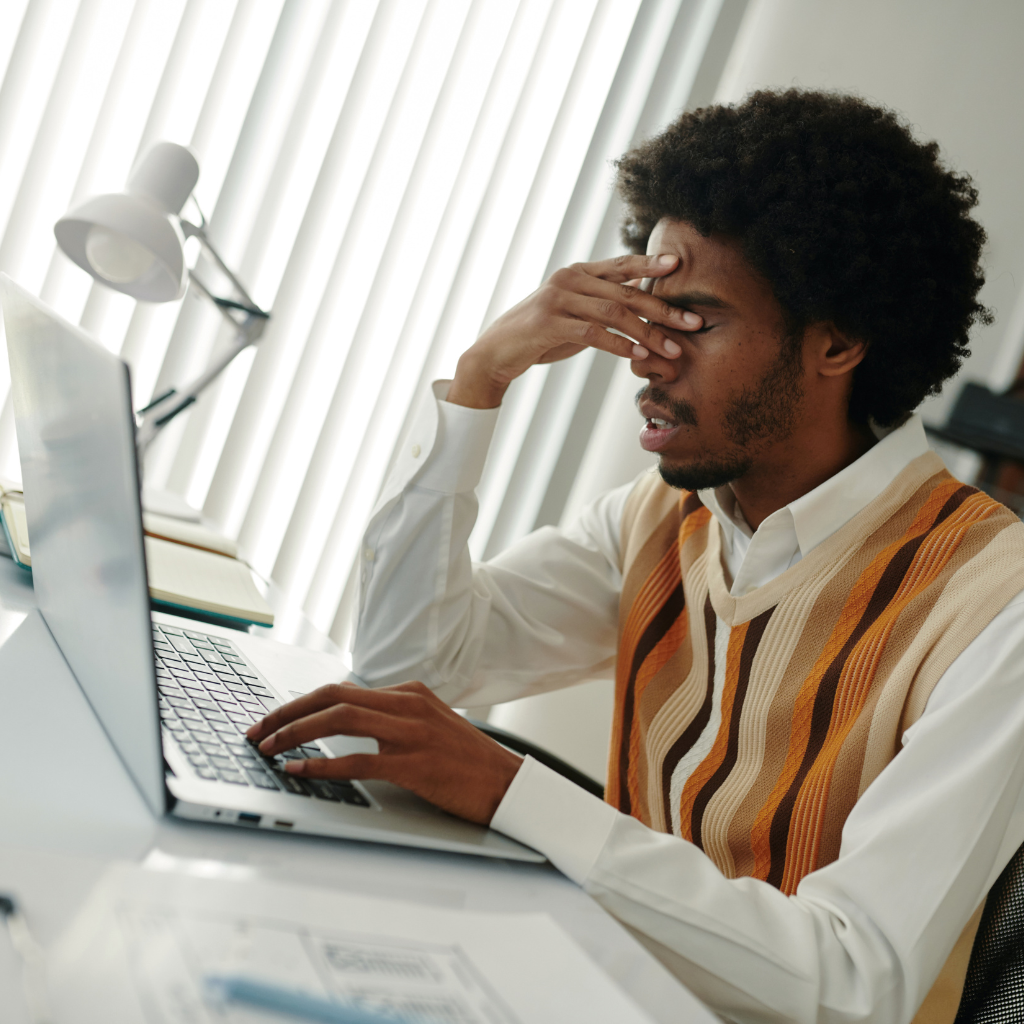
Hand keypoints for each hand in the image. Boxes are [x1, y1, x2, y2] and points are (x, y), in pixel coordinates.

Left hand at [246, 681, 522, 825]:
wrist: (507, 784)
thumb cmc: (468, 762)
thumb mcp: (431, 725)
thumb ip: (393, 718)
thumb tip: (346, 722)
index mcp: (411, 692)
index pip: (343, 688)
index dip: (303, 703)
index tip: (275, 719)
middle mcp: (408, 704)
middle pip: (333, 695)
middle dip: (288, 711)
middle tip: (258, 730)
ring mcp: (411, 732)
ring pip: (339, 718)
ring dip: (296, 732)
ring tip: (269, 748)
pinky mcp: (413, 763)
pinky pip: (357, 759)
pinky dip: (321, 765)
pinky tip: (299, 771)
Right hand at [447, 253, 702, 407]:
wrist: (497, 351)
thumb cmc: (540, 335)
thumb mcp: (574, 314)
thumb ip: (602, 305)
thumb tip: (640, 302)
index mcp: (578, 273)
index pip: (621, 265)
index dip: (650, 264)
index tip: (680, 266)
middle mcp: (569, 279)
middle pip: (626, 292)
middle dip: (663, 309)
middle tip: (693, 323)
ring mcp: (557, 300)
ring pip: (613, 313)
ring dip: (648, 334)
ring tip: (672, 351)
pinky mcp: (549, 323)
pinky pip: (592, 333)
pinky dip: (619, 345)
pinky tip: (638, 356)